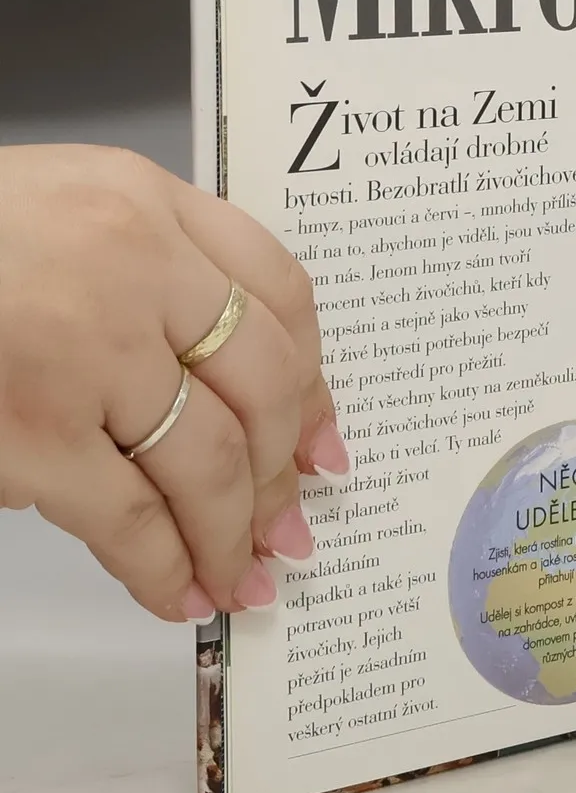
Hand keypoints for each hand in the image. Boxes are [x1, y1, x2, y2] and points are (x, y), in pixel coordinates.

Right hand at [0, 145, 346, 621]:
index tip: (326, 432)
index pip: (278, 288)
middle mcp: (134, 265)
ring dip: (238, 532)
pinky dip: (167, 567)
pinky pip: (131, 517)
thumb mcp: (46, 210)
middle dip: (288, 468)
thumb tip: (201, 394)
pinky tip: (181, 593)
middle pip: (265, 381)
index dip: (315, 375)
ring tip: (246, 575)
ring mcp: (87, 350)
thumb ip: (134, 271)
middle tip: (294, 524)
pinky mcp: (32, 430)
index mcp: (141, 199)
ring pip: (213, 459)